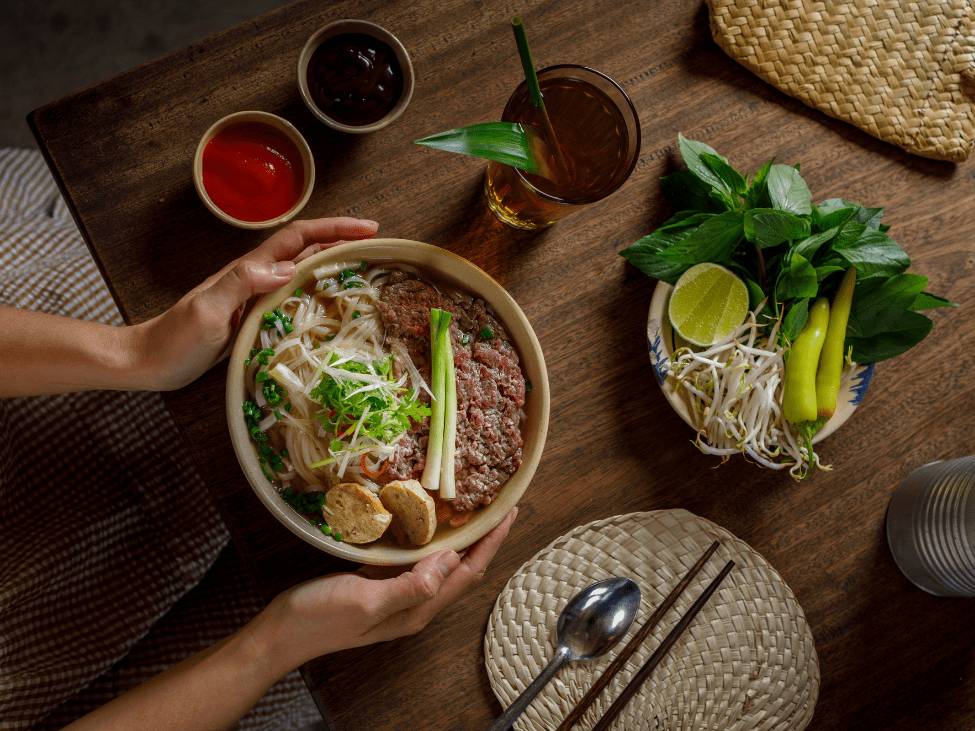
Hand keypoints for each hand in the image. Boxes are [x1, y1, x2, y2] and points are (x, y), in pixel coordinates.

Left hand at [133, 217, 377, 390]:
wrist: (150, 361)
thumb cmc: (175, 338)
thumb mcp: (207, 310)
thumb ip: (241, 283)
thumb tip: (285, 268)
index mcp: (249, 270)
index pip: (299, 238)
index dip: (335, 228)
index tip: (368, 228)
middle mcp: (258, 278)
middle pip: (308, 248)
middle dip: (344, 239)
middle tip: (380, 244)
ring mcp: (258, 297)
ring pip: (305, 270)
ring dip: (337, 262)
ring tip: (368, 266)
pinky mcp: (258, 317)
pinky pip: (298, 296)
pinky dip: (321, 291)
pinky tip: (335, 302)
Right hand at [260, 508, 517, 670]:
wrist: (282, 632)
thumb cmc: (321, 618)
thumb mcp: (367, 600)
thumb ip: (412, 585)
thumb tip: (451, 560)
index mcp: (419, 609)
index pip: (468, 573)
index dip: (491, 544)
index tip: (508, 514)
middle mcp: (415, 603)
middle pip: (462, 568)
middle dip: (484, 540)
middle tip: (498, 507)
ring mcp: (398, 593)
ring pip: (442, 563)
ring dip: (461, 538)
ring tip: (472, 511)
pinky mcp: (381, 583)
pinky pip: (417, 560)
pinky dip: (430, 540)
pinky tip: (427, 523)